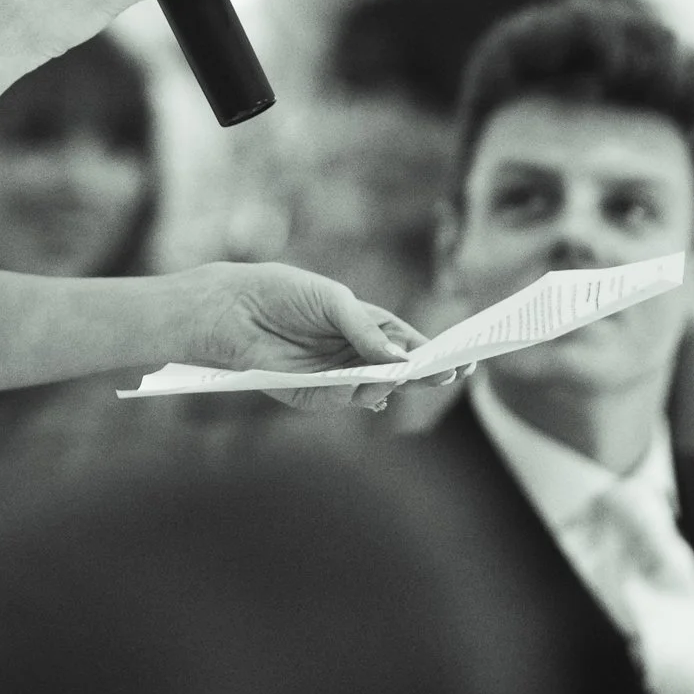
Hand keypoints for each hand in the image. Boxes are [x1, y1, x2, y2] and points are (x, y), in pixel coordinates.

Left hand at [167, 262, 427, 412]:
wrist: (232, 310)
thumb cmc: (283, 293)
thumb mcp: (332, 300)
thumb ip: (366, 329)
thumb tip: (401, 359)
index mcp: (366, 326)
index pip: (406, 343)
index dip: (432, 352)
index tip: (461, 361)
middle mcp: (354, 354)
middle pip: (397, 372)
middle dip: (423, 375)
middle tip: (447, 376)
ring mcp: (334, 376)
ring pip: (373, 389)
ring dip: (389, 384)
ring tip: (399, 376)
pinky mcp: (310, 394)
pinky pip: (339, 400)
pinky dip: (353, 396)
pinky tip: (364, 391)